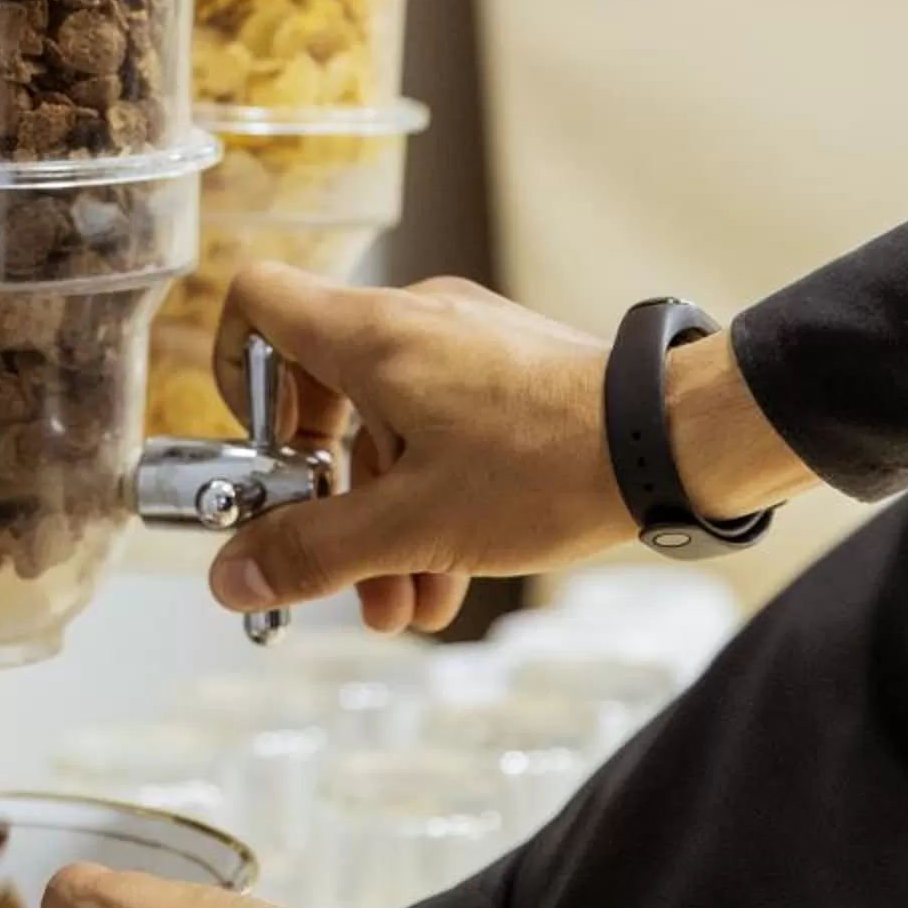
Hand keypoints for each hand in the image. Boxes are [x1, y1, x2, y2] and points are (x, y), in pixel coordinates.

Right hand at [209, 265, 812, 632]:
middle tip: (332, 566)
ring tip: (403, 605)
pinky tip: (446, 581)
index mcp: (372, 335)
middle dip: (323, 497)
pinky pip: (439, 430)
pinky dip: (430, 500)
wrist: (675, 443)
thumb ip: (312, 553)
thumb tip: (231, 579)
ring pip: (387, 429)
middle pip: (320, 394)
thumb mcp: (413, 526)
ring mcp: (465, 344)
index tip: (263, 455)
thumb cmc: (550, 466)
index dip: (233, 375)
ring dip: (382, 522)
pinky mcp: (509, 373)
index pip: (257, 303)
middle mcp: (413, 322)